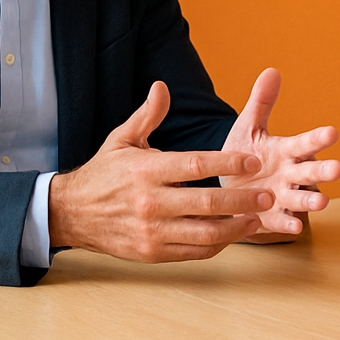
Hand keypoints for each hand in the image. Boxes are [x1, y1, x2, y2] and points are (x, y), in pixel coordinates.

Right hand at [49, 81, 274, 262]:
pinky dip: (215, 244)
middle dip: (242, 200)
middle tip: (267, 194)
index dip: (228, 163)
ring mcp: (151, 231)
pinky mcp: (152, 253)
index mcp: (146, 170)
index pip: (196, 164)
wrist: (71, 213)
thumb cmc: (103, 173)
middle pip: (206, 202)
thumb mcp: (121, 140)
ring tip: (257, 219)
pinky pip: (192, 252)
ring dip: (235, 228)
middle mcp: (150, 201)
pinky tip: (231, 234)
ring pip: (203, 233)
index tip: (254, 160)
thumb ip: (147, 116)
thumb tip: (162, 86)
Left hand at [220, 68, 339, 238]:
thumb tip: (272, 70)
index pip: (305, 143)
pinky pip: (281, 222)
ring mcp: (282, 197)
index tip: (332, 132)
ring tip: (322, 202)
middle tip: (337, 168)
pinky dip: (288, 225)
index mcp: (287, 151)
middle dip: (323, 171)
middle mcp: (290, 175)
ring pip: (301, 199)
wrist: (226, 186)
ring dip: (312, 200)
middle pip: (310, 172)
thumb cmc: (243, 154)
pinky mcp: (271, 217)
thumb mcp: (249, 126)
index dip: (318, 139)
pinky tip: (294, 227)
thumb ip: (262, 102)